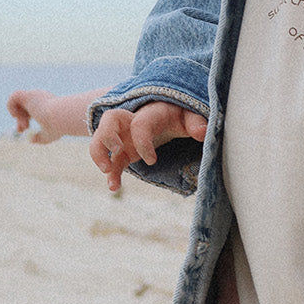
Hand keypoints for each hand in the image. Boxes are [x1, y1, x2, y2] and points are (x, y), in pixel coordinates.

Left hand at [8, 88, 104, 143]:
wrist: (61, 117)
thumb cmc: (58, 127)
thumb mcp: (50, 135)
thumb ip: (40, 137)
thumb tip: (31, 139)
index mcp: (47, 105)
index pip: (30, 109)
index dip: (23, 119)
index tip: (23, 130)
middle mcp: (40, 98)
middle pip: (23, 105)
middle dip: (19, 118)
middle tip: (21, 130)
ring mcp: (34, 95)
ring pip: (17, 100)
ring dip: (16, 113)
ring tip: (22, 122)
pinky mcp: (28, 95)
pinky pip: (14, 95)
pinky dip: (11, 106)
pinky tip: (17, 115)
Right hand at [89, 101, 207, 190]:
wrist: (168, 115)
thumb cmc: (179, 116)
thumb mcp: (189, 117)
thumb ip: (196, 122)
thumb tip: (203, 132)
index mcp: (149, 114)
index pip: (139, 124)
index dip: (142, 143)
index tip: (152, 161)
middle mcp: (132, 122)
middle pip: (109, 119)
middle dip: (107, 136)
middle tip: (117, 152)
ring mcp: (124, 136)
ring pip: (100, 138)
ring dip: (99, 154)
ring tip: (108, 171)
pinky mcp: (124, 150)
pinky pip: (111, 160)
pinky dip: (111, 174)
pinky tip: (114, 188)